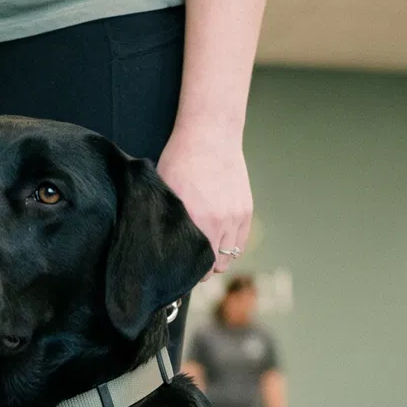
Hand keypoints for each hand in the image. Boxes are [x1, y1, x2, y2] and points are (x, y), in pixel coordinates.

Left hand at [156, 123, 251, 275]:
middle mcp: (218, 223)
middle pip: (213, 266)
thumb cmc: (180, 160)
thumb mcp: (165, 191)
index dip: (186, 270)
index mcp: (195, 220)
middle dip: (201, 267)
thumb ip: (165, 222)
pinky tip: (218, 240)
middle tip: (191, 260)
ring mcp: (235, 218)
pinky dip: (230, 247)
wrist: (210, 135)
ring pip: (228, 258)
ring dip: (217, 258)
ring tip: (205, 250)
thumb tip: (160, 247)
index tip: (179, 269)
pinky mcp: (246, 211)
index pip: (194, 264)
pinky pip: (240, 244)